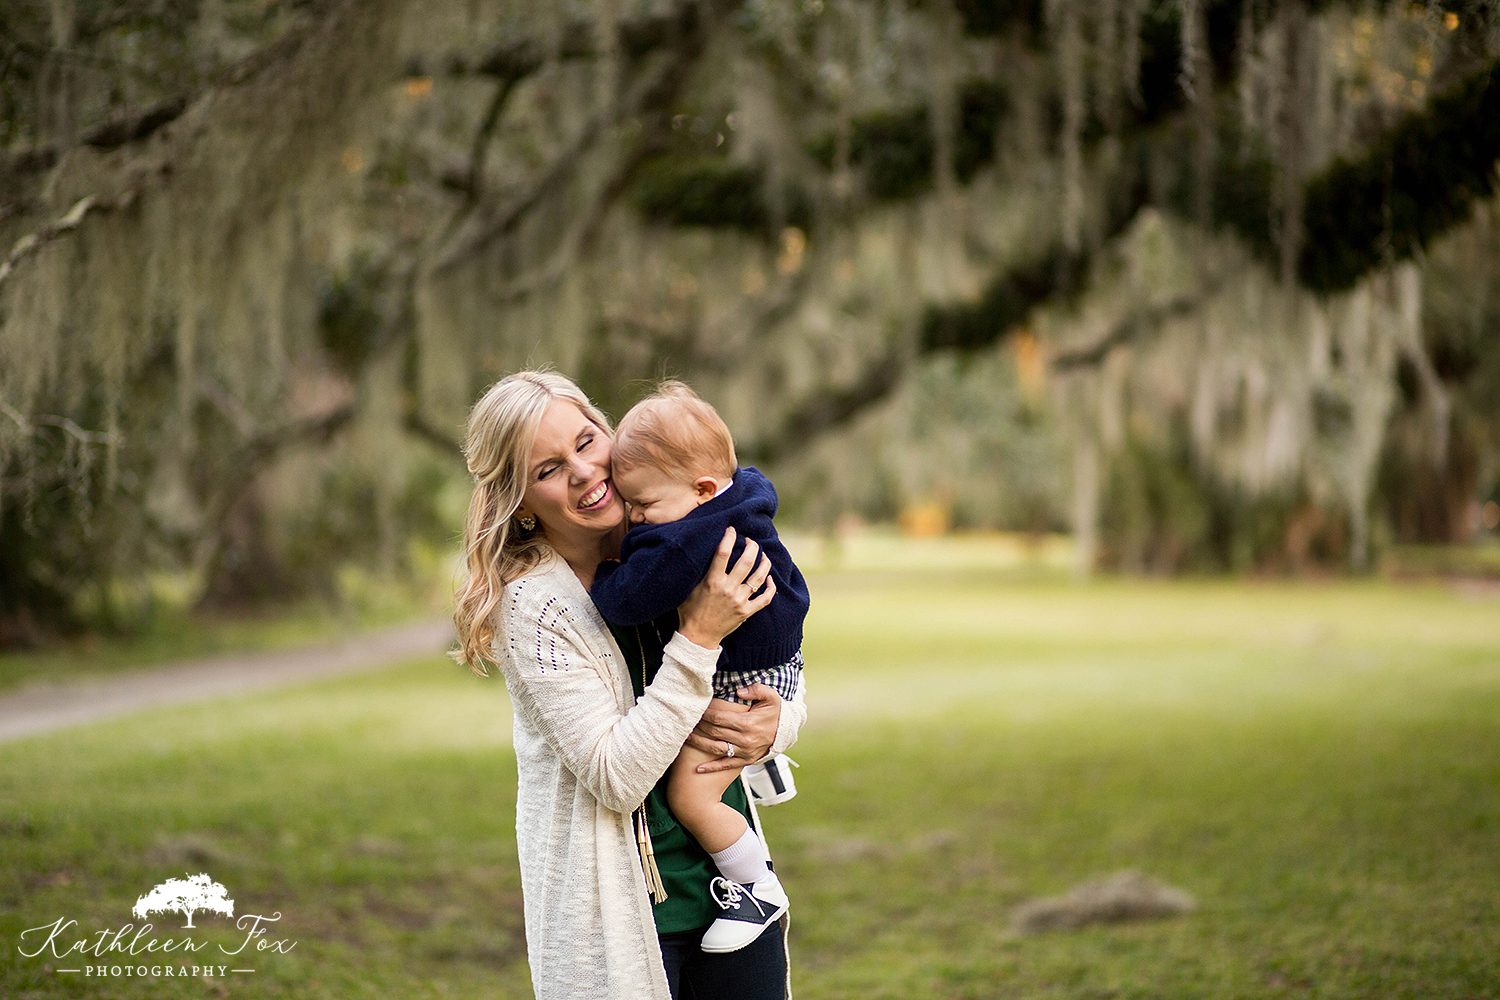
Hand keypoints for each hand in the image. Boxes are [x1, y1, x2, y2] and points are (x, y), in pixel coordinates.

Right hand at [676, 527, 775, 649]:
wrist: (697, 637)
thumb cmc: (689, 611)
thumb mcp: (687, 589)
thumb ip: (696, 572)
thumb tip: (698, 553)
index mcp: (712, 581)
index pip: (723, 553)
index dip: (729, 537)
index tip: (732, 529)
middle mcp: (728, 589)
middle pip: (746, 561)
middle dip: (752, 547)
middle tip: (751, 541)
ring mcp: (740, 601)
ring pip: (759, 578)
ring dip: (764, 563)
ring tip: (764, 555)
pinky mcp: (747, 612)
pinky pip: (765, 599)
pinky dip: (770, 588)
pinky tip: (770, 579)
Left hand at [683, 683, 782, 772]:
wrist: (784, 732)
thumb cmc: (774, 712)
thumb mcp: (771, 697)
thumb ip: (756, 690)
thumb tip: (739, 691)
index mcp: (748, 723)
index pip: (719, 718)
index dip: (705, 714)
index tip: (696, 709)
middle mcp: (745, 739)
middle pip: (714, 732)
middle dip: (699, 726)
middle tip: (687, 720)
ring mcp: (744, 752)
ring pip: (716, 748)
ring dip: (699, 744)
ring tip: (686, 737)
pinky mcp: (745, 761)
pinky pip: (726, 765)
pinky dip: (711, 768)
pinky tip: (698, 768)